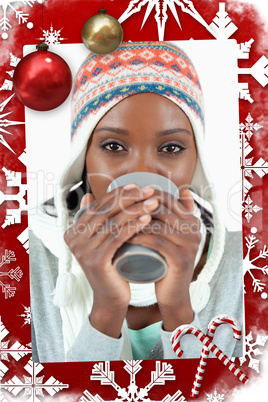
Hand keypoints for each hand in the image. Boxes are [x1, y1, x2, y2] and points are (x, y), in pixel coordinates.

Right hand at [64, 184, 158, 336]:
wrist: (111, 297)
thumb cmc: (111, 265)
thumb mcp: (101, 240)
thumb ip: (94, 220)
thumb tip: (88, 196)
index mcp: (73, 231)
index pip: (99, 205)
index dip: (119, 193)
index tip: (137, 185)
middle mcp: (74, 239)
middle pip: (107, 211)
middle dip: (130, 198)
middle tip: (150, 191)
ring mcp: (83, 250)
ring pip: (114, 223)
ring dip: (136, 209)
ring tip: (154, 203)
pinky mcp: (96, 261)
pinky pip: (117, 237)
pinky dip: (134, 226)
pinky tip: (147, 218)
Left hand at [128, 189, 200, 330]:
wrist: (173, 293)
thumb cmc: (165, 261)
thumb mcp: (168, 236)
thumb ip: (173, 216)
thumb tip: (180, 191)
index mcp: (192, 220)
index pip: (166, 197)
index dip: (144, 194)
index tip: (123, 199)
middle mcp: (194, 229)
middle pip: (161, 208)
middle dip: (136, 207)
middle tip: (116, 210)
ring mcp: (190, 244)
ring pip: (158, 224)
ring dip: (135, 221)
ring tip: (117, 223)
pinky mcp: (182, 258)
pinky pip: (157, 242)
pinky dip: (140, 237)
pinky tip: (125, 237)